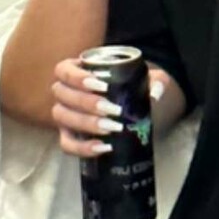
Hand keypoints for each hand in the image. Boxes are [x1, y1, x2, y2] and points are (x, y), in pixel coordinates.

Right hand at [50, 57, 170, 157]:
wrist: (128, 109)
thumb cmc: (128, 86)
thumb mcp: (142, 79)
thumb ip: (154, 80)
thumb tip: (156, 92)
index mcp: (74, 70)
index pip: (64, 71)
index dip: (77, 78)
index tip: (102, 86)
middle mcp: (63, 92)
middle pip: (63, 95)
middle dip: (87, 103)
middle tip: (113, 110)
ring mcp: (63, 115)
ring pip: (62, 117)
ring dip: (86, 123)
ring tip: (111, 128)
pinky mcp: (68, 136)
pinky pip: (66, 144)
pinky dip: (82, 147)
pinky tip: (103, 147)